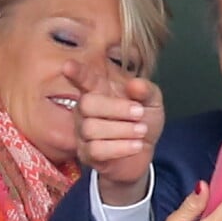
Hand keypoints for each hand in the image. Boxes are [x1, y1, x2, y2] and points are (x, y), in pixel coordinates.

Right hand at [63, 60, 163, 205]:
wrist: (144, 153)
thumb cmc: (143, 122)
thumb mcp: (152, 102)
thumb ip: (146, 91)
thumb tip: (135, 85)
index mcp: (99, 90)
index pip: (84, 79)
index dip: (77, 73)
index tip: (69, 66)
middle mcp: (85, 110)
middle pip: (86, 104)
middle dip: (116, 108)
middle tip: (139, 113)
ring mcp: (83, 133)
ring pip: (91, 129)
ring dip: (122, 130)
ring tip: (141, 131)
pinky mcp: (87, 154)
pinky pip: (96, 150)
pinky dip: (120, 148)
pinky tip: (136, 146)